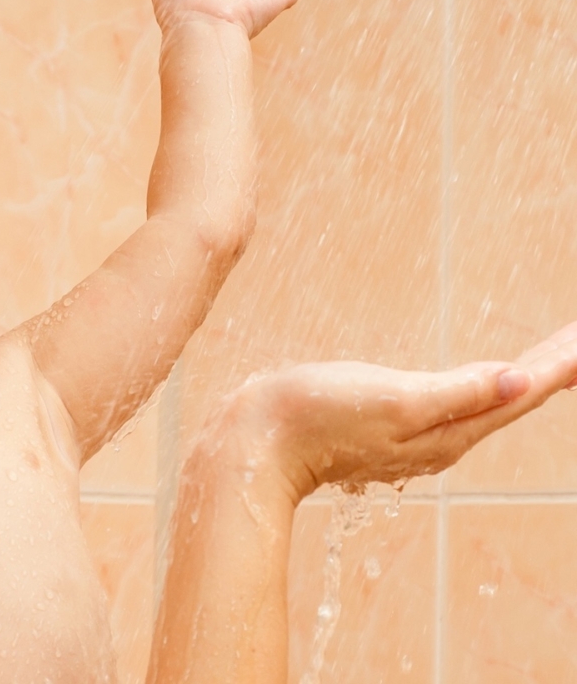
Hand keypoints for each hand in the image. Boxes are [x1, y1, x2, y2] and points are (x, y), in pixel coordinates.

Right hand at [201, 321, 576, 503]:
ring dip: (521, 377)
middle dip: (551, 368)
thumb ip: (455, 392)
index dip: (560, 363)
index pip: (522, 392)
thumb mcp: (392, 400)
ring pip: (483, 401)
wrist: (254, 443)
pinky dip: (481, 385)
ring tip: (550, 355)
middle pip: (510, 398)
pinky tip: (483, 380)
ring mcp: (412, 437)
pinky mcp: (386, 428)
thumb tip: (520, 382)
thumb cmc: (316, 415)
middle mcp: (439, 439)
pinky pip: (453, 403)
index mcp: (447, 432)